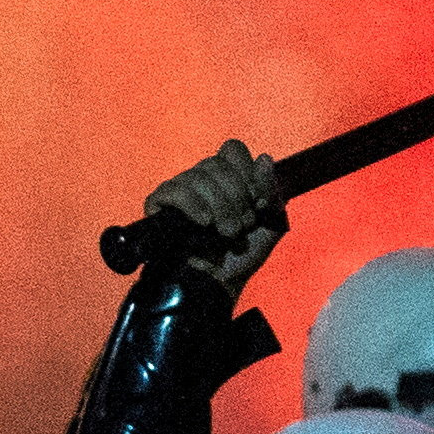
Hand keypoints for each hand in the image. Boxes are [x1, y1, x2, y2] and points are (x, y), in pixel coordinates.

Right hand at [142, 140, 285, 289]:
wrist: (218, 284)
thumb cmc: (242, 255)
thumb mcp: (270, 223)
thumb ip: (273, 191)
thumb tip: (263, 158)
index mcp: (227, 177)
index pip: (232, 149)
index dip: (246, 172)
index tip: (255, 201)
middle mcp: (203, 178)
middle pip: (216, 163)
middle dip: (235, 198)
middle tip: (241, 226)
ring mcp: (181, 190)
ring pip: (197, 176)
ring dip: (219, 207)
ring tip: (226, 233)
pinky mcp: (160, 204)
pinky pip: (173, 190)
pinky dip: (192, 205)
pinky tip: (204, 223)